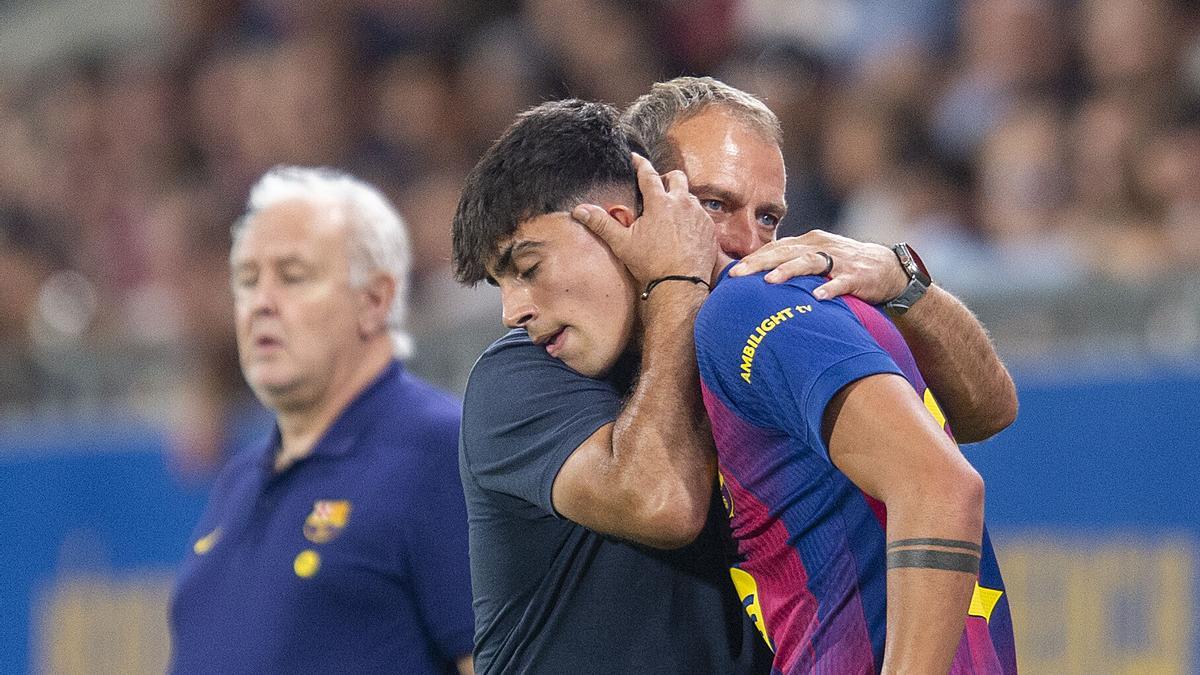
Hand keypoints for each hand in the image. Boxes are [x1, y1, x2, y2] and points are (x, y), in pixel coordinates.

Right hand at [572, 153, 715, 285]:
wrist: (680, 284)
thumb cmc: (651, 264)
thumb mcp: (622, 243)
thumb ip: (602, 223)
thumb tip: (580, 210)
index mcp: (659, 203)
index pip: (648, 175)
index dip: (640, 164)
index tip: (635, 158)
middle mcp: (682, 203)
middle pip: (676, 177)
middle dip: (667, 178)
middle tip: (658, 188)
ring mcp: (699, 215)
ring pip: (690, 196)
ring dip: (680, 199)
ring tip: (671, 213)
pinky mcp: (709, 229)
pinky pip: (702, 215)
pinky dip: (692, 217)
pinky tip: (684, 230)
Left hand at [728, 229, 908, 302]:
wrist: (888, 268)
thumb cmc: (843, 266)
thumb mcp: (817, 259)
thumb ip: (791, 264)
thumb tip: (759, 278)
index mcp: (808, 242)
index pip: (775, 248)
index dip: (753, 258)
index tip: (730, 271)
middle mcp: (820, 247)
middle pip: (785, 252)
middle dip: (759, 263)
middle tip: (737, 275)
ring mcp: (839, 260)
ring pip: (810, 263)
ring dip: (789, 271)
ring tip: (770, 281)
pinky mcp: (857, 276)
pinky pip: (841, 282)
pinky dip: (830, 288)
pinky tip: (817, 298)